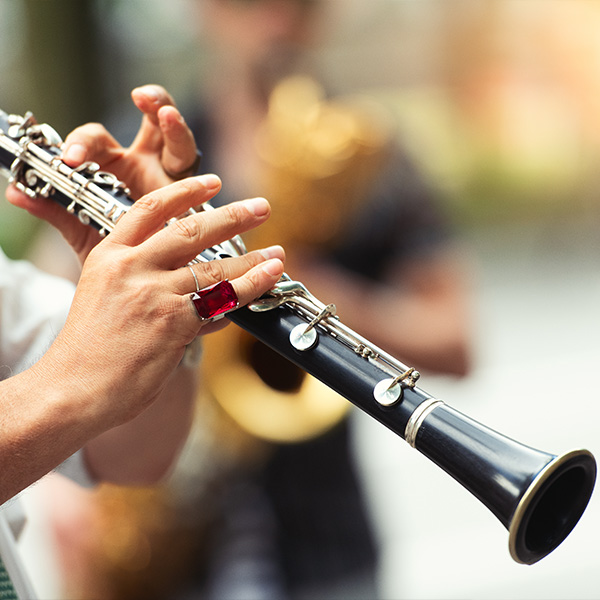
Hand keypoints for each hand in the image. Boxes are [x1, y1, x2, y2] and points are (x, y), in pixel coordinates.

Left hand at [6, 84, 199, 263]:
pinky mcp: (193, 193)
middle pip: (146, 123)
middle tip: (140, 97)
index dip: (83, 145)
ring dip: (173, 123)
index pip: (97, 142)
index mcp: (113, 167)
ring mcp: (171, 175)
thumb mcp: (82, 231)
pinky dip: (197, 168)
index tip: (71, 160)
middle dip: (148, 104)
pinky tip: (203, 172)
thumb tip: (15, 192)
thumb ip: (55, 210)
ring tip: (167, 113)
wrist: (141, 282)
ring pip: (177, 138)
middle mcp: (144, 164)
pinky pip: (196, 174)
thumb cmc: (115, 251)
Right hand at [33, 174, 284, 428]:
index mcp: (110, 255)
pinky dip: (247, 293)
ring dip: (252, 261)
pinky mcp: (174, 322)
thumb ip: (140, 276)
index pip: (151, 208)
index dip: (186, 192)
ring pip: (215, 268)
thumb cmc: (89, 348)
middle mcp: (132, 267)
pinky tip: (267, 282)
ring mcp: (155, 293)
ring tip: (277, 254)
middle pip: (191, 230)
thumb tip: (186, 273)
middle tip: (261, 207)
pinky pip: (221, 303)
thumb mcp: (102, 295)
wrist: (73, 388)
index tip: (213, 183)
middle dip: (233, 217)